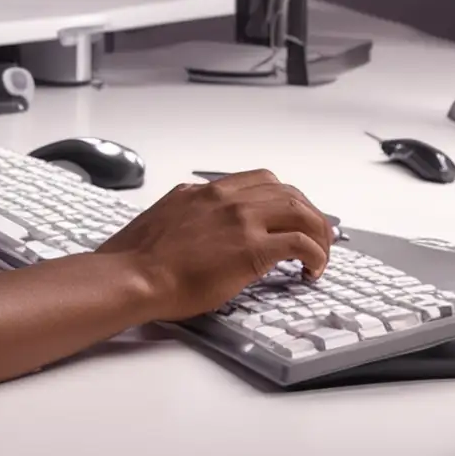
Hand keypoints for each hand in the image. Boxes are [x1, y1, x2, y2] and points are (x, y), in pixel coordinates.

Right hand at [95, 169, 333, 324]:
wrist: (133, 274)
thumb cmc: (139, 258)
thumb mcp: (166, 218)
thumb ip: (190, 214)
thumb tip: (200, 225)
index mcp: (205, 191)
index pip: (259, 181)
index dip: (283, 198)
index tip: (291, 215)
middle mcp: (226, 198)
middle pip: (286, 191)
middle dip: (308, 213)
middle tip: (316, 236)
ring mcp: (240, 220)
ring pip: (299, 210)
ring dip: (317, 231)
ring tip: (321, 254)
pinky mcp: (251, 249)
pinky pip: (299, 242)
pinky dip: (315, 254)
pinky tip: (312, 269)